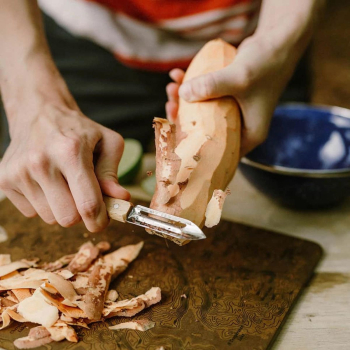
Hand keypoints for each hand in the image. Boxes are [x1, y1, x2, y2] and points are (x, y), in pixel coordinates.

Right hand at [0, 103, 129, 231]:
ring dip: (62, 208)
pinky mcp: (4, 179)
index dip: (99, 221)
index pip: (87, 205)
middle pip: (67, 218)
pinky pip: (31, 213)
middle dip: (81, 215)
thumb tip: (121, 199)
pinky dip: (44, 204)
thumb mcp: (107, 142)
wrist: (39, 113)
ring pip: (50, 218)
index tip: (103, 222)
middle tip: (85, 199)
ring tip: (64, 184)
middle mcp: (40, 162)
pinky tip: (46, 182)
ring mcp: (19, 172)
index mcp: (71, 152)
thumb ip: (112, 173)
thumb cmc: (78, 130)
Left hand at [166, 34, 302, 155]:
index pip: (217, 153)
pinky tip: (179, 73)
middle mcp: (240, 128)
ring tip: (172, 86)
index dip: (194, 148)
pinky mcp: (227, 97)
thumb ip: (211, 87)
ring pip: (203, 113)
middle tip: (170, 104)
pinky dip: (192, 87)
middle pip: (205, 132)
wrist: (278, 43)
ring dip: (185, 100)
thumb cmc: (266, 65)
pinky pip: (206, 97)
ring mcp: (232, 112)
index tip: (174, 134)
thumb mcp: (239, 79)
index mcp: (247, 136)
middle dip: (184, 118)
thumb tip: (182, 94)